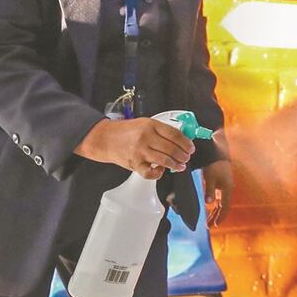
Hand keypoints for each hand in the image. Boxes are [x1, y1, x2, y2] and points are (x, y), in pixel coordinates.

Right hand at [75, 118, 193, 179]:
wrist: (105, 139)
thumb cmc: (126, 131)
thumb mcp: (145, 123)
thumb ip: (160, 131)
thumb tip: (180, 140)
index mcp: (150, 125)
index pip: (174, 134)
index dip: (186, 143)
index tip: (191, 148)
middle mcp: (145, 138)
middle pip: (171, 148)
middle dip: (183, 155)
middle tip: (187, 158)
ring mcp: (140, 151)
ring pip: (164, 160)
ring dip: (175, 165)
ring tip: (180, 166)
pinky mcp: (134, 164)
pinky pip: (150, 172)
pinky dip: (158, 173)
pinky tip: (161, 171)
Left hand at [202, 160, 233, 225]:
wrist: (217, 152)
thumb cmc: (213, 165)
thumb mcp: (210, 178)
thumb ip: (209, 190)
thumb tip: (208, 203)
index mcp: (226, 189)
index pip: (225, 207)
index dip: (220, 217)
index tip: (215, 225)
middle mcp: (227, 189)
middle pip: (223, 206)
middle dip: (217, 216)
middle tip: (209, 226)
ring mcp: (225, 186)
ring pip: (220, 202)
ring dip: (215, 211)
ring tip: (209, 219)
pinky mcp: (221, 183)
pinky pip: (219, 197)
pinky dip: (214, 204)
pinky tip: (210, 207)